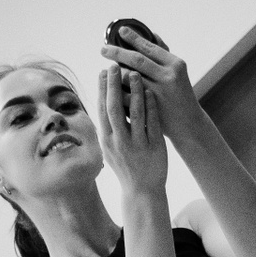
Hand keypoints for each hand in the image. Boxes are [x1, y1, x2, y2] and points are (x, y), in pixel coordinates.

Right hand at [96, 65, 167, 197]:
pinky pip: (152, 122)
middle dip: (113, 85)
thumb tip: (102, 105)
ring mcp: (137, 144)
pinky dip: (151, 106)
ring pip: (134, 113)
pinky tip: (151, 91)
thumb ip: (107, 129)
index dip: (101, 89)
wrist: (142, 191)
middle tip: (115, 64)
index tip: (103, 71)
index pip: (102, 110)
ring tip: (136, 73)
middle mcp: (119, 142)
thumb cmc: (126, 167)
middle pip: (114, 108)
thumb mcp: (110, 150)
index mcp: (107, 140)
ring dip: (134, 91)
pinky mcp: (154, 147)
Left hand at [101, 26, 198, 138]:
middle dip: (117, 52)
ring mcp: (159, 93)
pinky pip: (127, 95)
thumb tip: (152, 34)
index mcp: (175, 64)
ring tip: (108, 70)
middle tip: (103, 49)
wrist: (188, 124)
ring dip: (116, 72)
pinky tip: (110, 87)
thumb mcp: (177, 73)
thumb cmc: (180, 94)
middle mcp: (168, 76)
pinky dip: (118, 90)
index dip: (133, 38)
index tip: (120, 31)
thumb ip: (164, 54)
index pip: (150, 47)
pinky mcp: (149, 108)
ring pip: (129, 77)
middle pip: (136, 60)